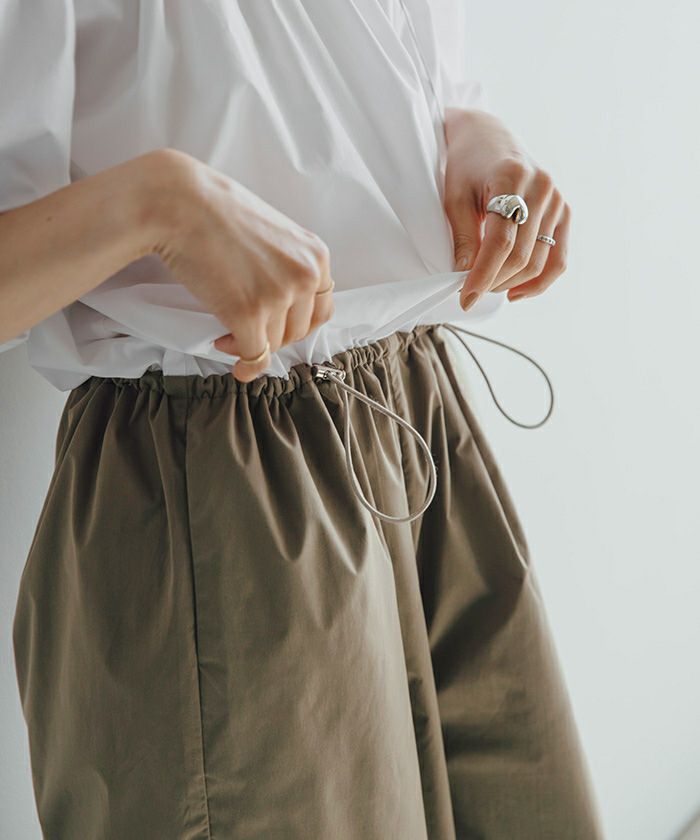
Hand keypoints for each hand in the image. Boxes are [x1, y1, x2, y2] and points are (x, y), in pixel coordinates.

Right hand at [144, 149, 334, 380]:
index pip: (321, 309)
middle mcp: (304, 276)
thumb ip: (287, 266)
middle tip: (245, 328)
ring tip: (226, 329)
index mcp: (315, 256)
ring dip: (250, 344)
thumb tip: (282, 306)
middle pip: (298, 331)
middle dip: (272, 335)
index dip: (295, 323)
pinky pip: (255, 355)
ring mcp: (278, 296)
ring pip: (273, 344)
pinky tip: (225, 350)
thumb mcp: (273, 233)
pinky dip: (244, 364)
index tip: (276, 326)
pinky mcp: (248, 313)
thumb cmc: (217, 212)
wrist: (178, 202)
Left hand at [443, 108, 570, 309]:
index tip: (465, 299)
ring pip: (538, 261)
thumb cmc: (466, 166)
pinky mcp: (564, 211)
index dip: (482, 276)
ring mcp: (557, 200)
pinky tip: (515, 291)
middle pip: (521, 255)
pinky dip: (539, 281)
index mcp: (511, 178)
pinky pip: (558, 258)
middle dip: (494, 282)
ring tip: (488, 287)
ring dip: (511, 283)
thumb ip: (463, 236)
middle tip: (470, 292)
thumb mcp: (454, 197)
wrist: (488, 138)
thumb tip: (466, 276)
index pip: (500, 242)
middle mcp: (541, 188)